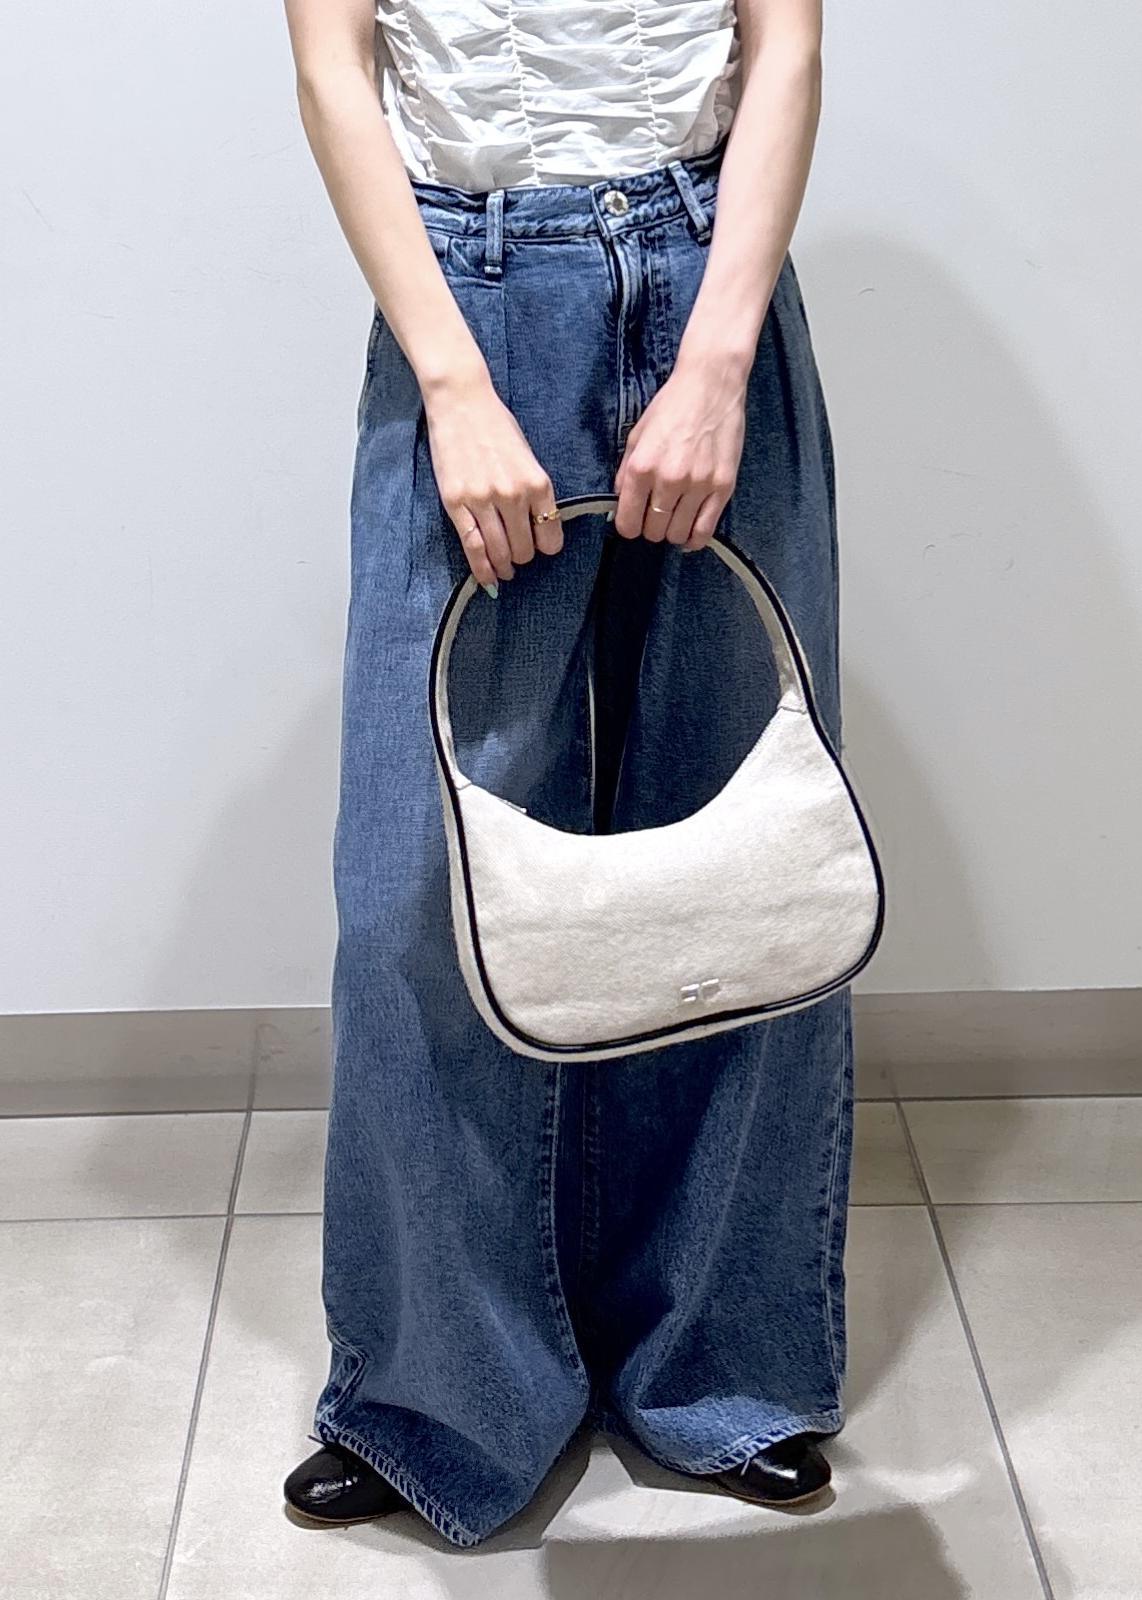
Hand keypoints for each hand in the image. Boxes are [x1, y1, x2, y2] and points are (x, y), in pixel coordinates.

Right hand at [423, 360, 561, 589]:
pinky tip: (488, 579)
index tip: (540, 547)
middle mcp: (513, 495)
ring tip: (504, 571)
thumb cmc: (496, 426)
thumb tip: (536, 526)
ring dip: (504, 567)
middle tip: (517, 557)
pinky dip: (482, 569)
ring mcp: (483, 500)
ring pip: (500, 552)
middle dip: (523, 558)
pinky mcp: (457, 503)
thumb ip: (534, 492)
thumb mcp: (528, 457)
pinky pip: (473, 547)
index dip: (546, 547)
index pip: (551, 536)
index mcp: (537, 483)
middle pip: (524, 549)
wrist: (461, 402)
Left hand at [613, 352, 747, 550]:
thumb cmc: (672, 406)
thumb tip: (621, 501)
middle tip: (656, 515)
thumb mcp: (637, 435)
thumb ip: (626, 472)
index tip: (634, 520)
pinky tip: (690, 533)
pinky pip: (705, 530)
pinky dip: (695, 538)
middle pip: (653, 531)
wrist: (711, 385)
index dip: (628, 526)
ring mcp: (698, 485)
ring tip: (674, 518)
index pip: (628, 522)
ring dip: (672, 532)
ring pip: (678, 534)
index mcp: (642, 467)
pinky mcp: (723, 487)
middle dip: (651, 528)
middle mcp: (669, 480)